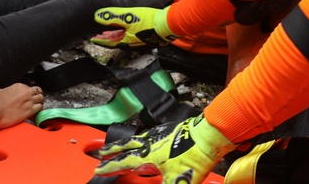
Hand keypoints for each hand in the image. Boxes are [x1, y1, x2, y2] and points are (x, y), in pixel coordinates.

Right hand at [0, 83, 43, 129]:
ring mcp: (29, 101)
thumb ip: (4, 89)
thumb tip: (4, 92)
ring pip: (41, 98)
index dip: (27, 92)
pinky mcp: (30, 110)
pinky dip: (39, 109)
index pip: (28, 87)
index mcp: (18, 86)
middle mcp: (26, 92)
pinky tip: (36, 111)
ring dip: (39, 101)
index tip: (25, 97)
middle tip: (34, 99)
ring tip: (37, 105)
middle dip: (36, 95)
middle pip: (37, 90)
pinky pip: (40, 107)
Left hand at [91, 6, 174, 47]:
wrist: (168, 24)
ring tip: (112, 31)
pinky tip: (129, 28)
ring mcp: (140, 41)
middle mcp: (131, 43)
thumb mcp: (128, 16)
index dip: (100, 40)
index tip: (93, 39)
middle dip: (107, 38)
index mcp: (125, 41)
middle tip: (100, 35)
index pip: (109, 42)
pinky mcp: (147, 37)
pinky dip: (126, 33)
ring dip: (117, 35)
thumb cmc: (149, 22)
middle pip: (116, 41)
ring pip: (124, 38)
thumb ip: (112, 16)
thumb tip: (97, 16)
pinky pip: (132, 36)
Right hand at [94, 115, 235, 183]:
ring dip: (127, 142)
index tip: (99, 169)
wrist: (209, 136)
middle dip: (112, 150)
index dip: (110, 167)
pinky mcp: (171, 130)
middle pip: (126, 145)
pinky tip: (148, 140)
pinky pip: (150, 134)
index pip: (124, 162)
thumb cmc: (194, 157)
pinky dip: (143, 138)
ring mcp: (161, 134)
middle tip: (101, 152)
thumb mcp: (178, 182)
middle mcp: (151, 142)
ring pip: (138, 138)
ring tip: (122, 145)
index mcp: (149, 154)